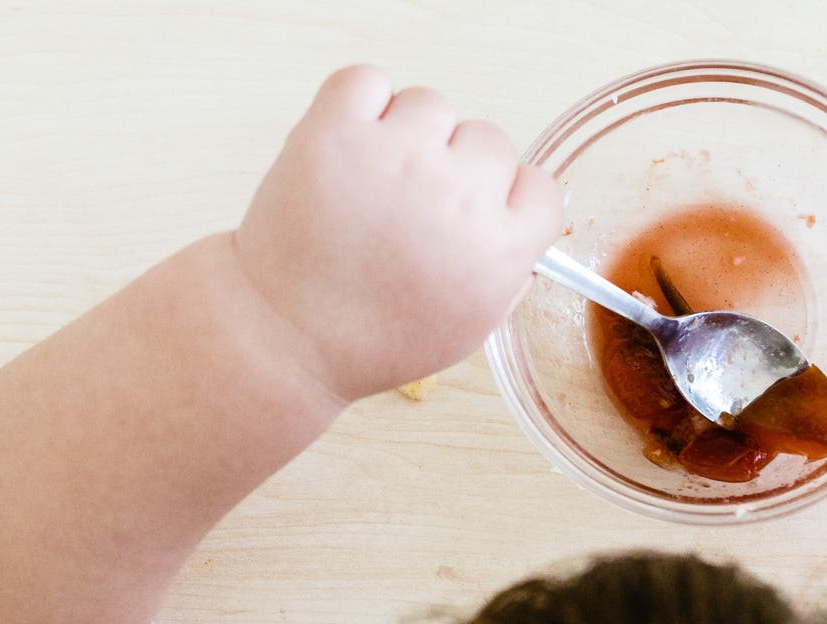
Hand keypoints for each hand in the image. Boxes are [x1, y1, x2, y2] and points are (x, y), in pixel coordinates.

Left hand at [232, 65, 562, 399]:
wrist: (286, 337)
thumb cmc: (375, 338)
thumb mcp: (470, 327)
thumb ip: (509, 271)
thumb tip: (522, 221)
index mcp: (499, 248)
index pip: (540, 188)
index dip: (507, 200)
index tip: (479, 213)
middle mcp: (456, 195)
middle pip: (489, 140)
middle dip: (457, 168)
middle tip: (414, 205)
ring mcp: (396, 156)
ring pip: (432, 106)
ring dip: (409, 133)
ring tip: (374, 180)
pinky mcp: (336, 130)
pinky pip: (369, 80)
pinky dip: (361, 103)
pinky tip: (351, 146)